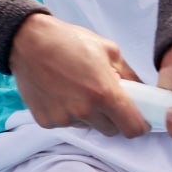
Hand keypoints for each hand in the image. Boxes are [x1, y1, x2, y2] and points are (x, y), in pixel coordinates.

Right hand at [9, 12, 150, 137]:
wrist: (28, 42)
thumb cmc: (69, 41)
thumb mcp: (108, 50)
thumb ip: (129, 74)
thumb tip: (142, 90)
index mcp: (104, 94)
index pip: (132, 128)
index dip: (139, 125)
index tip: (138, 117)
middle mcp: (85, 111)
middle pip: (112, 130)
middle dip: (114, 117)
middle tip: (106, 98)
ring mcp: (64, 119)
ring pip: (89, 126)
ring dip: (90, 114)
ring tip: (79, 89)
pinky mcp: (47, 122)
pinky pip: (68, 123)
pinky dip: (69, 113)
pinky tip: (62, 92)